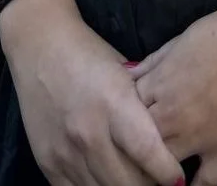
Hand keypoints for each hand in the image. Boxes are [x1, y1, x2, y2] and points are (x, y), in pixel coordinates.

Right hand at [4, 0, 185, 185]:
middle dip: (149, 185)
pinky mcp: (47, 163)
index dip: (167, 172)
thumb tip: (168, 138)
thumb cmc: (89, 54)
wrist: (38, 45)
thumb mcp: (124, 73)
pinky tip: (106, 181)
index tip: (177, 178)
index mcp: (114, 104)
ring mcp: (66, 152)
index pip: (148, 151)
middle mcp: (89, 133)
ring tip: (134, 180)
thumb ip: (142, 108)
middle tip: (157, 180)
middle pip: (128, 182)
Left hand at [129, 0, 216, 185]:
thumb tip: (127, 76)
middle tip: (139, 152)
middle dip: (136, 149)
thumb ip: (155, 62)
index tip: (126, 126)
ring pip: (164, 167)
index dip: (124, 121)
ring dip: (159, 169)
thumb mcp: (184, 38)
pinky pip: (205, 182)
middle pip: (138, 144)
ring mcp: (200, 136)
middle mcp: (173, 114)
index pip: (125, 114)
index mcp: (160, 83)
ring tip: (158, 171)